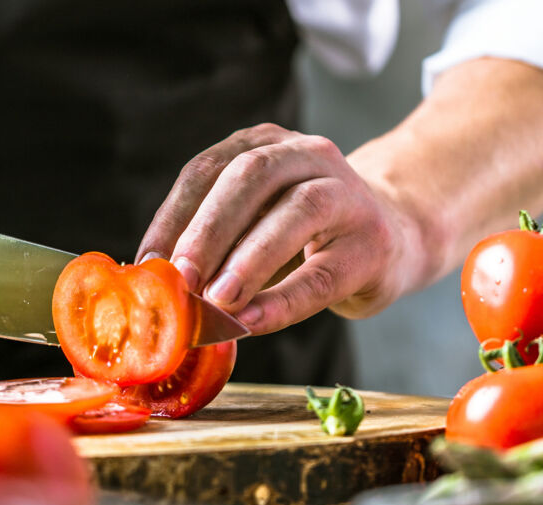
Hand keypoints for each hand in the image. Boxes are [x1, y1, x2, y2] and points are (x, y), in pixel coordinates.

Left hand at [136, 123, 420, 334]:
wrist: (395, 236)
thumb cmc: (303, 236)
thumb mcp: (253, 224)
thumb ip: (210, 244)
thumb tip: (151, 283)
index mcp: (264, 145)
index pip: (207, 169)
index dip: (172, 215)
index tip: (146, 261)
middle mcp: (307, 155)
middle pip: (251, 177)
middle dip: (208, 229)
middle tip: (180, 277)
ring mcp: (347, 193)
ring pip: (296, 212)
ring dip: (248, 259)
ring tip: (216, 300)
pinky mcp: (372, 243)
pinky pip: (323, 273)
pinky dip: (283, 300)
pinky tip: (252, 321)